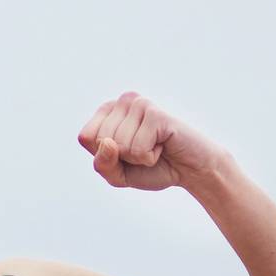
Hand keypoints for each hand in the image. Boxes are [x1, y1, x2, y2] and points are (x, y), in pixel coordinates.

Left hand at [76, 91, 227, 191]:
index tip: (126, 153)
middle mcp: (122, 101)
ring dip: (138, 157)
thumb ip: (102, 164)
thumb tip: (106, 143)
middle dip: (122, 157)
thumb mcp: (117, 174)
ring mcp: (140, 104)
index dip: (105, 155)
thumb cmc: (152, 167)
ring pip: (119, 145)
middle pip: (101, 141)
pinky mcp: (156, 114)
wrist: (189, 170)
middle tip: (144, 150)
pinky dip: (149, 157)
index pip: (86, 137)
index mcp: (108, 111)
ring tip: (155, 147)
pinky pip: (137, 149)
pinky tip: (163, 146)